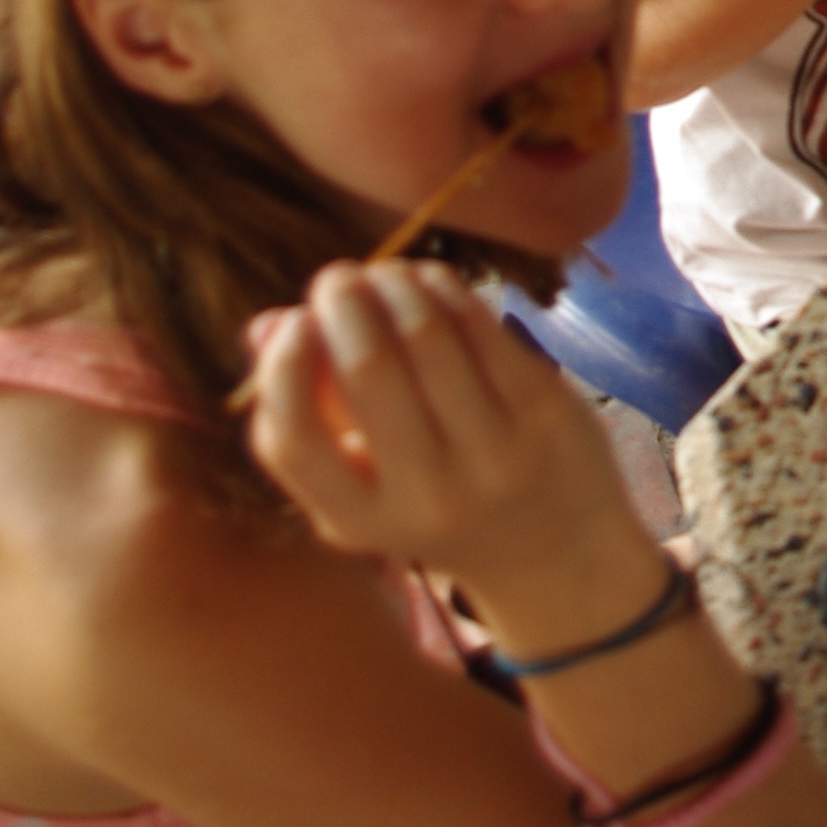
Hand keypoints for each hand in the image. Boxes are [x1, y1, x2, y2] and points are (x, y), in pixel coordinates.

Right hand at [244, 258, 635, 613]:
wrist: (557, 551)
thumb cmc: (437, 503)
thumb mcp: (363, 484)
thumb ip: (308, 411)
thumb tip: (269, 324)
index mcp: (359, 521)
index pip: (292, 440)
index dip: (279, 370)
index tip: (291, 323)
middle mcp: (425, 494)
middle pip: (365, 369)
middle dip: (341, 302)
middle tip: (336, 280)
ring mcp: (491, 452)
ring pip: (425, 334)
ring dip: (393, 283)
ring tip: (383, 275)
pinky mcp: (543, 410)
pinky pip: (479, 326)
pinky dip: (444, 288)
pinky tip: (429, 282)